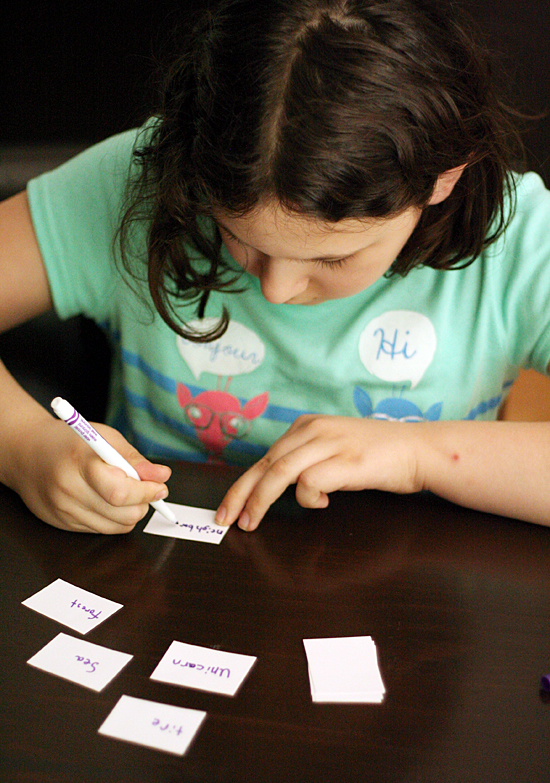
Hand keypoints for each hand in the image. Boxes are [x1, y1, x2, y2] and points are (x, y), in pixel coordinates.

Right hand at [9, 415, 171, 532]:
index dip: (147, 491)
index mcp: (80, 464)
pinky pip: (101, 530)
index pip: (121, 491)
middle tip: (147, 489)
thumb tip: (162, 476)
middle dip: (143, 503)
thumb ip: (134, 459)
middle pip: (122, 514)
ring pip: (115, 527)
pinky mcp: (61, 524)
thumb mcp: (104, 438)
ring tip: (128, 494)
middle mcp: (68, 491)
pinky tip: (109, 501)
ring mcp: (63, 511)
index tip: (160, 486)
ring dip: (131, 513)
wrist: (26, 453)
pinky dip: (114, 519)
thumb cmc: (69, 442)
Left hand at [215, 414, 423, 530]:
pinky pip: (309, 482)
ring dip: (260, 500)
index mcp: (307, 426)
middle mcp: (314, 430)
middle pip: (265, 464)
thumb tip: (279, 489)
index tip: (229, 507)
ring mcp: (330, 443)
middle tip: (226, 519)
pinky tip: (323, 503)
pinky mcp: (345, 461)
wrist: (420, 450)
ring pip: (279, 472)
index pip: (265, 457)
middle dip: (240, 494)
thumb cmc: (379, 456)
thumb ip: (307, 463)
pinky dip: (307, 498)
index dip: (242, 484)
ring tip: (252, 522)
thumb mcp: (334, 450)